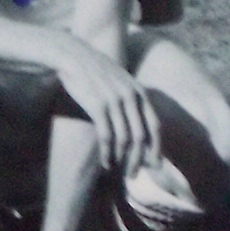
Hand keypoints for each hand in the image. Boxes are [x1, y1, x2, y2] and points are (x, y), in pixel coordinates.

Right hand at [52, 39, 161, 178]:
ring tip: (116, 170)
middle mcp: (131, 98)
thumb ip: (132, 97)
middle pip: (142, 137)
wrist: (72, 56)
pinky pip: (107, 137)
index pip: (155, 126)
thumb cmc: (94, 70)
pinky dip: (107, 153)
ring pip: (125, 140)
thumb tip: (137, 121)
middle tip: (133, 174)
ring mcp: (115, 102)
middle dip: (139, 159)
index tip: (153, 164)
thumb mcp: (121, 80)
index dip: (156, 148)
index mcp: (140, 92)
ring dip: (122, 159)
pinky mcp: (98, 106)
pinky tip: (105, 162)